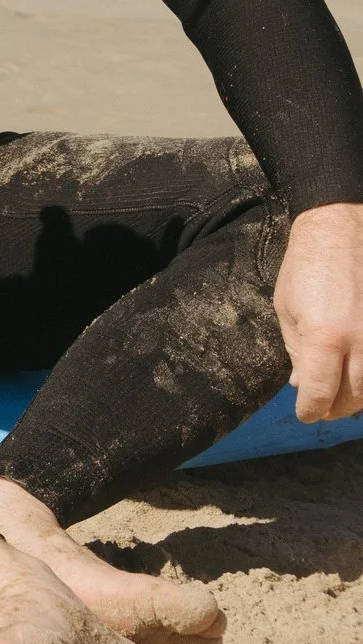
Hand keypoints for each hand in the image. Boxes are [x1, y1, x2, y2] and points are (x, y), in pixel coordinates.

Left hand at [278, 202, 362, 421]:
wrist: (341, 230)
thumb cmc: (306, 267)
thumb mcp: (287, 309)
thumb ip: (296, 351)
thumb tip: (302, 385)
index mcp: (325, 337)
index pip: (320, 392)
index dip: (311, 410)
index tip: (305, 413)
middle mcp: (361, 340)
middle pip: (354, 397)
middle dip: (335, 408)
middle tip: (322, 408)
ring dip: (357, 398)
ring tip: (341, 395)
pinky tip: (359, 375)